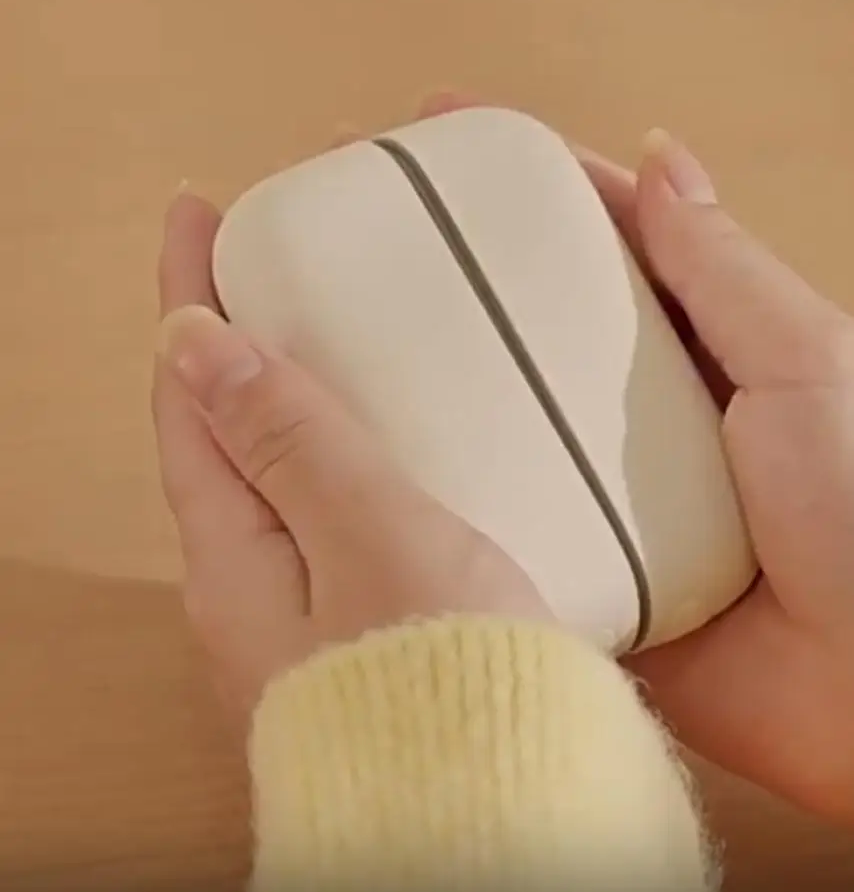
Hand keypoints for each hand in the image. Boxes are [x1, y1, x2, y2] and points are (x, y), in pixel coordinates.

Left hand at [151, 184, 549, 723]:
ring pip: (287, 465)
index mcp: (237, 554)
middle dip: (238, 335)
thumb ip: (289, 438)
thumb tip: (194, 342)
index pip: (190, 392)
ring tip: (337, 326)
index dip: (189, 295)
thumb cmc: (439, 680)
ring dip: (298, 389)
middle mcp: (258, 580)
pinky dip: (354, 448)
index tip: (196, 214)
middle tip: (273, 264)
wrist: (500, 802)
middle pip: (228, 425)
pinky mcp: (372, 612)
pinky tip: (406, 431)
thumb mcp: (369, 535)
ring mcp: (313, 599)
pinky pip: (340, 506)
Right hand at [421, 93, 853, 849]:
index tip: (441, 132)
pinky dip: (459, 488)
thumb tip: (664, 158)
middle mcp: (650, 406)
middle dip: (457, 273)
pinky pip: (513, 517)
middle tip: (352, 233)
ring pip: (511, 416)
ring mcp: (614, 487)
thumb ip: (726, 271)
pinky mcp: (594, 565)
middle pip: (540, 321)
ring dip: (439, 380)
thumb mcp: (815, 361)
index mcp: (709, 337)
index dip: (527, 182)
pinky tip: (376, 458)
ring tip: (334, 334)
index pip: (605, 233)